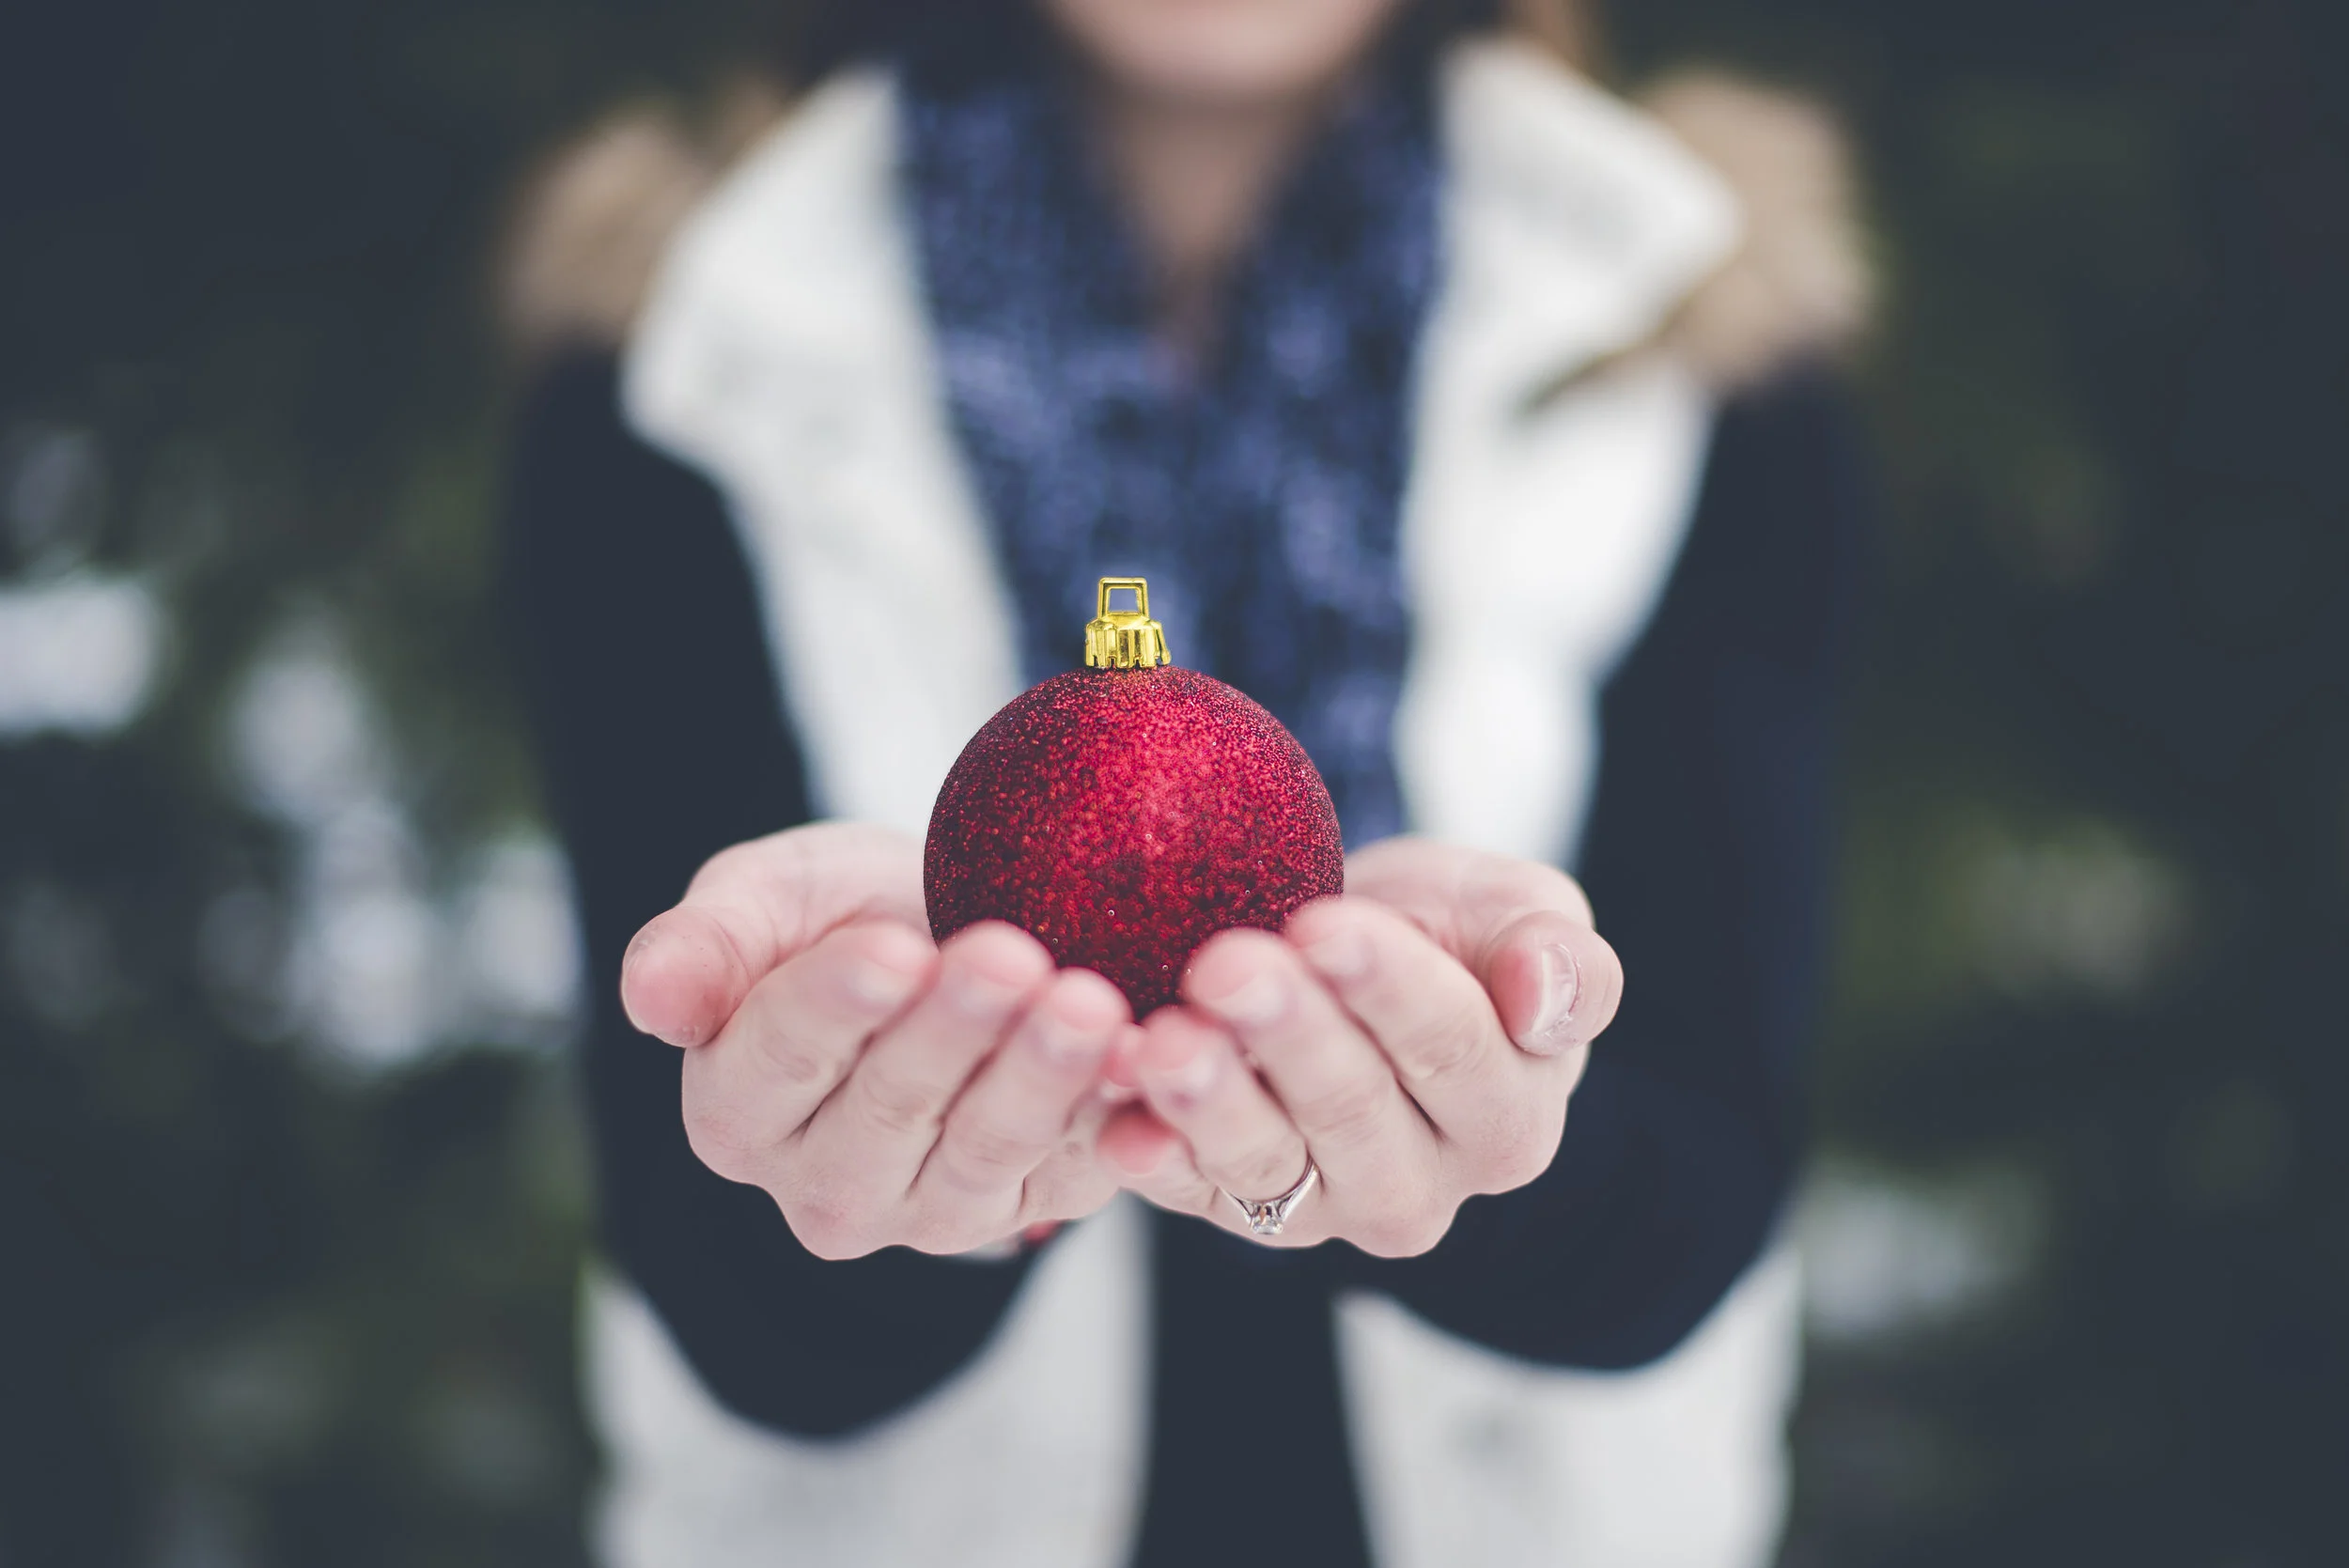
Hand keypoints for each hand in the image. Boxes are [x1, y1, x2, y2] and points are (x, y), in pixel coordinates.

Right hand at [620, 822, 1130, 1259]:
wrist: (954, 939)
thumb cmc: (843, 915)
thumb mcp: (765, 900)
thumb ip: (704, 945)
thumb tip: (649, 998)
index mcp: (737, 1108)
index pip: (778, 1059)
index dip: (835, 1006)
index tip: (890, 949)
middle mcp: (823, 1185)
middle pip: (890, 1109)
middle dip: (955, 1031)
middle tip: (1012, 957)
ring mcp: (929, 1210)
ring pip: (985, 1150)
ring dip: (1041, 1078)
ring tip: (1089, 1003)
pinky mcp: (1028, 1208)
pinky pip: (1073, 1170)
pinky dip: (1114, 1118)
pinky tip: (1147, 1060)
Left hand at [1097, 838, 1622, 1255]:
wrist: (1344, 956)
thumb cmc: (1446, 935)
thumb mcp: (1521, 915)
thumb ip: (1563, 960)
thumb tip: (1544, 995)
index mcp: (1508, 1119)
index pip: (1453, 1049)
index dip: (1388, 988)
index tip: (1325, 926)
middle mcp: (1418, 1184)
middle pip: (1352, 1111)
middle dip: (1287, 1034)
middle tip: (1227, 966)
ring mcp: (1319, 1206)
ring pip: (1266, 1163)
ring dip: (1210, 1103)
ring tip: (1164, 1044)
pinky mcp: (1228, 1207)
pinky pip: (1186, 1189)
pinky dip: (1150, 1156)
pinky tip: (1116, 1124)